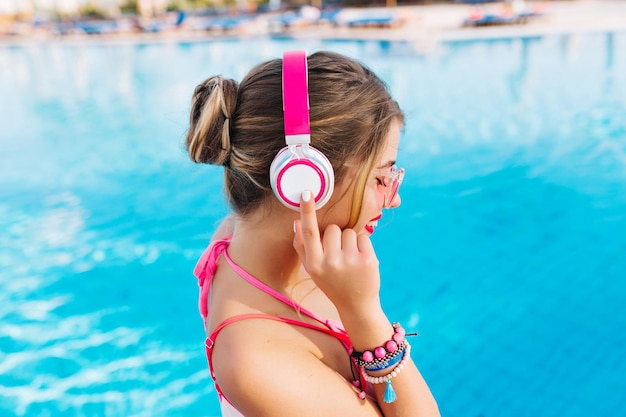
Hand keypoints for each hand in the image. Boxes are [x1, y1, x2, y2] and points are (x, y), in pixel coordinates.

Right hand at [293, 190, 381, 313]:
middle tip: (338, 255)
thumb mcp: (312, 269)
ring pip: (348, 231)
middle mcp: (331, 262)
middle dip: (336, 236)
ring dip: (349, 240)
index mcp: (314, 264)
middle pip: (333, 228)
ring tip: (350, 259)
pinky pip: (362, 236)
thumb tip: (296, 222)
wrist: (356, 305)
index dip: (307, 211)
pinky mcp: (368, 259)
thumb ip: (302, 247)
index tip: (307, 193)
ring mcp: (350, 261)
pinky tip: (360, 261)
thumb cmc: (331, 283)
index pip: (310, 232)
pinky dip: (362, 245)